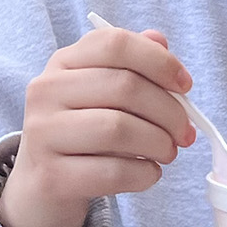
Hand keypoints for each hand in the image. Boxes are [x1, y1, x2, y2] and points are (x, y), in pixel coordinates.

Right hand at [0, 24, 194, 226]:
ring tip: (168, 152)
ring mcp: (43, 134)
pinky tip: (149, 172)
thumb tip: (160, 40)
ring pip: (118, 129)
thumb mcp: (100, 93)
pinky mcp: (52, 176)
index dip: (159, 61)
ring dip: (158, 143)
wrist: (41, 186)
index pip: (114, 44)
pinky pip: (113, 171)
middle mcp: (46, 92)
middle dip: (169, 111)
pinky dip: (144, 173)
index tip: (185, 86)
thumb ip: (131, 65)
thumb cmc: (82, 133)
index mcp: (62, 63)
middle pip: (124, 86)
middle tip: (185, 132)